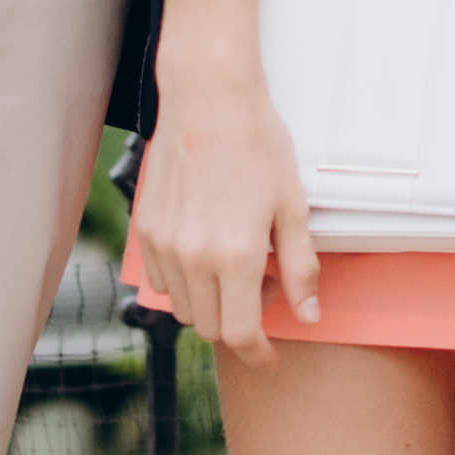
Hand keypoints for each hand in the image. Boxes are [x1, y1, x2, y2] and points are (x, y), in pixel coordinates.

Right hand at [132, 56, 321, 360]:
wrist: (208, 99)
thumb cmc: (256, 145)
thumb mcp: (292, 206)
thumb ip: (300, 267)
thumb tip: (307, 315)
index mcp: (236, 256)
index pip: (240, 335)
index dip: (258, 354)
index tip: (269, 354)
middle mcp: (194, 257)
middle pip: (211, 329)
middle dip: (240, 325)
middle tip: (264, 289)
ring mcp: (165, 244)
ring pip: (184, 308)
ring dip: (211, 304)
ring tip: (235, 266)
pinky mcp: (146, 229)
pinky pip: (161, 280)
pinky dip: (184, 281)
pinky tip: (206, 251)